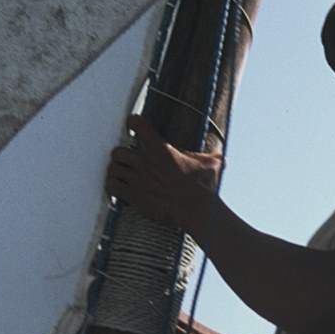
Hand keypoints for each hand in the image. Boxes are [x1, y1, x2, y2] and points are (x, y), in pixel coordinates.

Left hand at [105, 115, 222, 233]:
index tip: (134, 128)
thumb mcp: (211, 165)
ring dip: (116, 172)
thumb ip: (212, 157)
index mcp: (160, 148)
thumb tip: (222, 157)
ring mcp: (137, 179)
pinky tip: (120, 190)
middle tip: (128, 161)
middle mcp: (145, 161)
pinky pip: (112, 186)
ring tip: (122, 176)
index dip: (132, 123)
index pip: (136, 123)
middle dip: (121, 156)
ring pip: (113, 169)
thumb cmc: (203, 187)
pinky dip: (113, 187)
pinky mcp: (134, 196)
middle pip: (117, 151)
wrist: (196, 210)